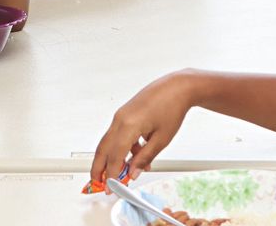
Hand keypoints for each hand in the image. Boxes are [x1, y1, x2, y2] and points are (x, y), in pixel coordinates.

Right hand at [91, 72, 192, 186]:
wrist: (177, 87)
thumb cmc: (172, 107)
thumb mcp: (161, 139)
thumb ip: (145, 158)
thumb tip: (134, 172)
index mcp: (128, 125)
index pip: (114, 157)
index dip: (111, 175)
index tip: (112, 188)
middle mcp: (120, 119)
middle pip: (102, 149)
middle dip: (99, 168)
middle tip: (99, 183)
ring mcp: (121, 115)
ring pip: (108, 142)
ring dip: (110, 159)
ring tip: (119, 173)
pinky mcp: (124, 114)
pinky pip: (117, 134)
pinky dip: (121, 148)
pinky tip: (134, 157)